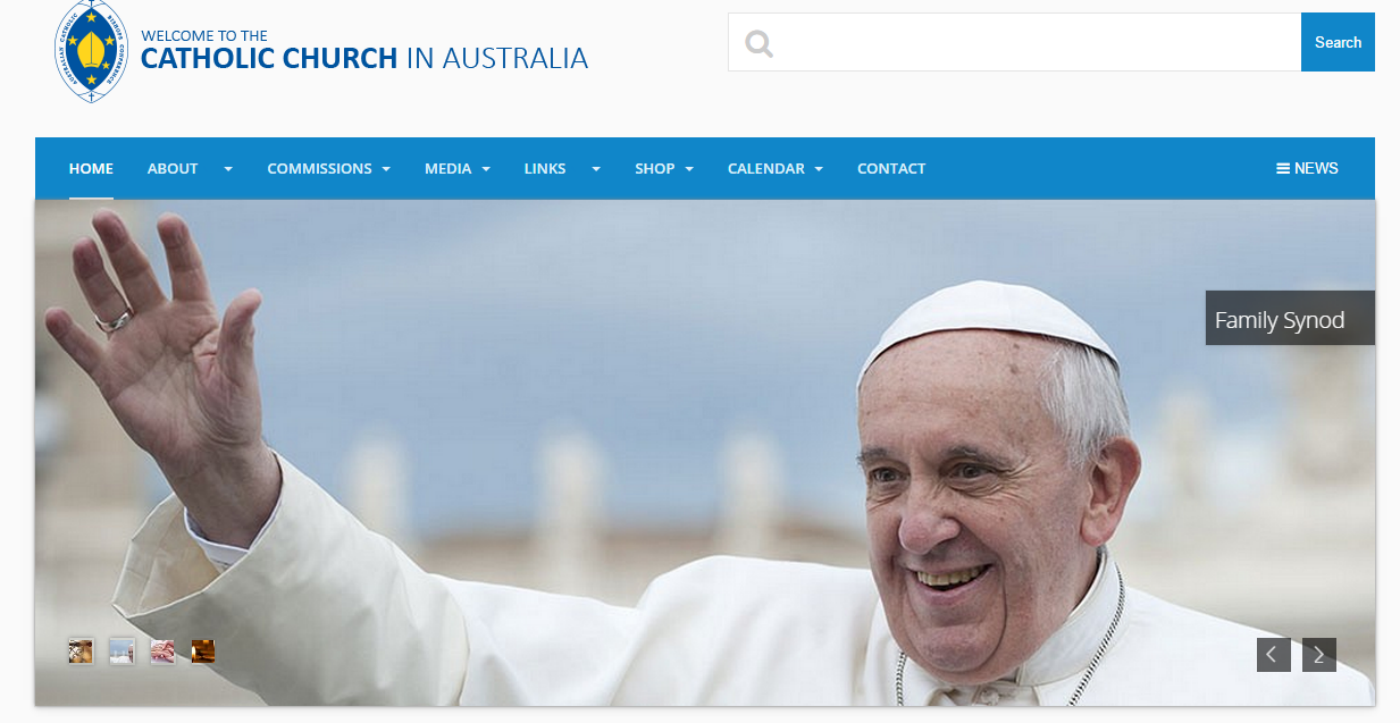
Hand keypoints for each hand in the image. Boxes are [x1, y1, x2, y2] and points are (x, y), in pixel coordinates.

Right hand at [44, 210, 279, 546]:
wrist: (210, 454)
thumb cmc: (233, 410)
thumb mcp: (239, 371)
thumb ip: (240, 334)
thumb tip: (253, 295)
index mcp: (198, 317)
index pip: (186, 272)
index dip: (178, 246)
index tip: (169, 220)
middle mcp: (162, 323)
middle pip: (138, 277)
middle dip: (121, 248)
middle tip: (104, 217)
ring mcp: (134, 346)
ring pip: (107, 303)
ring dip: (92, 276)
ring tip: (81, 247)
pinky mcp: (112, 376)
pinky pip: (85, 350)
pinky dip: (69, 334)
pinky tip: (55, 314)